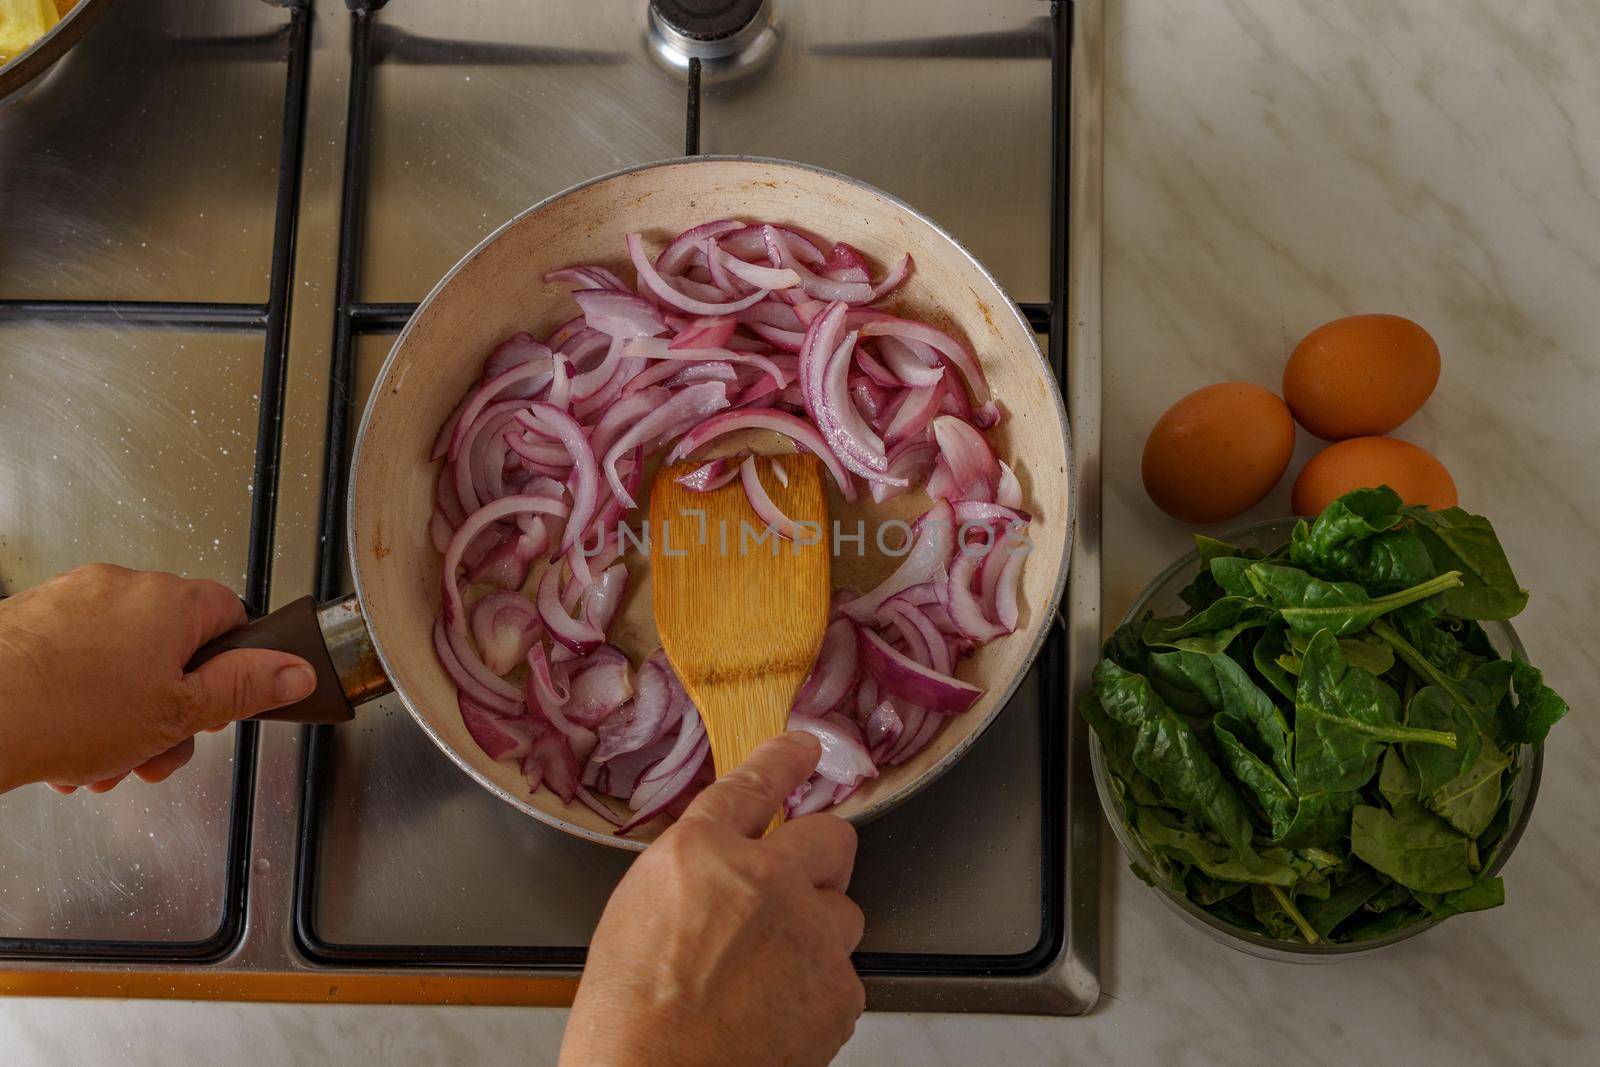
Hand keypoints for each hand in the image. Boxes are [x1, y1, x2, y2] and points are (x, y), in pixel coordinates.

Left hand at [0, 563, 316, 793]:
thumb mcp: (179, 713)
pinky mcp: (32, 619)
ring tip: (104, 759)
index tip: (219, 702)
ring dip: (124, 715)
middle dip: (170, 708)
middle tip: (158, 746)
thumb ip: (244, 688)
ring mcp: (72, 599)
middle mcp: (123, 587)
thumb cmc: (63, 711)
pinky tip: (69, 743)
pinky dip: (81, 698)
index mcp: (172, 600)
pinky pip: (77, 658)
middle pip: (174, 646)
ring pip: (122, 660)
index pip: (232, 616)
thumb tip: (294, 671)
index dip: (232, 667)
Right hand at [562, 732, 864, 1066]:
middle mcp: (764, 877)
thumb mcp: (637, 911)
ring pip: (842, 913)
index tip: (805, 748)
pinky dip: (818, 993)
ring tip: (768, 976)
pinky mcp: (839, 987)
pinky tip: (776, 1015)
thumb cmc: (628, 1016)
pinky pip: (842, 976)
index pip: (755, 781)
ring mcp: (809, 932)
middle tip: (803, 884)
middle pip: (831, 837)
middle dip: (823, 856)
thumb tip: (727, 867)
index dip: (786, 758)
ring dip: (817, 934)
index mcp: (701, 851)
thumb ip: (693, 872)